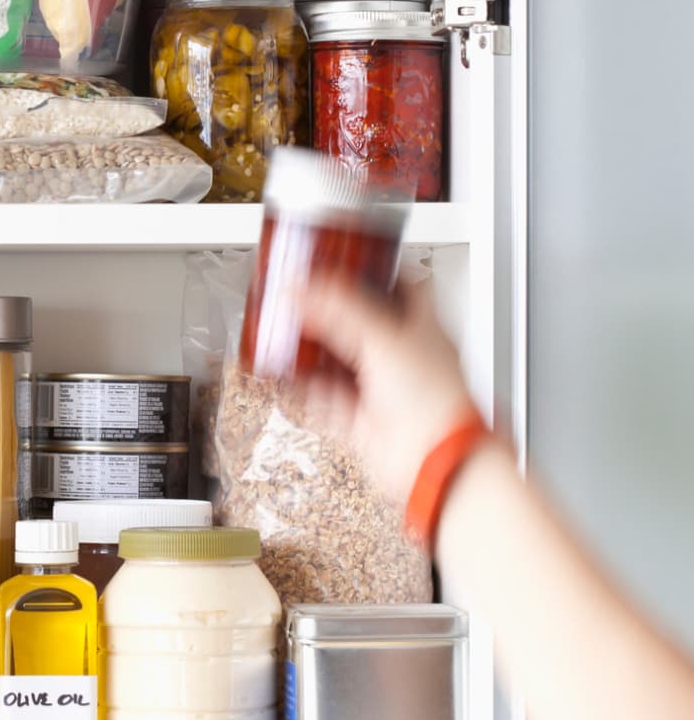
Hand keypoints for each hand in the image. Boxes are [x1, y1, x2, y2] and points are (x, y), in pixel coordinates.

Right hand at [300, 277, 476, 504]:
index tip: (340, 259)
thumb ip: (338, 307)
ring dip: (311, 348)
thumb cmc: (434, 401)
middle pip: (357, 321)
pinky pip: (324, 396)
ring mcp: (381, 386)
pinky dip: (305, 386)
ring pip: (338, 359)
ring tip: (285, 333)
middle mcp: (402, 354)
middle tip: (298, 297)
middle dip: (326, 310)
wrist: (432, 460)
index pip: (398, 284)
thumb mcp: (383, 337)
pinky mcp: (360, 417)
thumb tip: (300, 286)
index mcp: (422, 326)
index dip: (370, 269)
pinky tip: (289, 376)